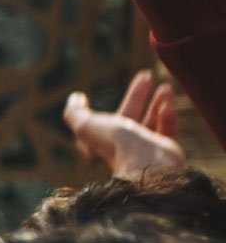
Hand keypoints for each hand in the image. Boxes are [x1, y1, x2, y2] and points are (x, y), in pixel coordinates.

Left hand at [65, 70, 184, 178]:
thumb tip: (75, 98)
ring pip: (150, 123)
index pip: (101, 123)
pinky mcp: (165, 152)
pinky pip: (166, 130)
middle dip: (137, 96)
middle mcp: (123, 148)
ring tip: (165, 86)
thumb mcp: (88, 126)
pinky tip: (167, 103)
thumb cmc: (118, 145)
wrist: (149, 167)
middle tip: (146, 75)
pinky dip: (167, 116)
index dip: (102, 110)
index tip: (108, 96)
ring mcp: (145, 151)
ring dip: (157, 103)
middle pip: (130, 117)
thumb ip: (76, 113)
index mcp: (102, 143)